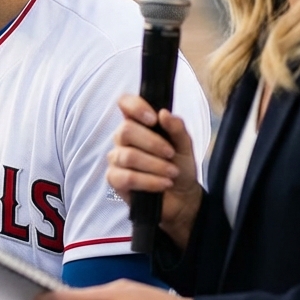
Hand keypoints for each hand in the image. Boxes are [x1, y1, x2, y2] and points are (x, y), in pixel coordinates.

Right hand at [108, 95, 201, 249]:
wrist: (182, 196)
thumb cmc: (180, 166)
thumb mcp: (185, 145)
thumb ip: (176, 128)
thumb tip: (163, 113)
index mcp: (138, 123)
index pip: (125, 103)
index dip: (135, 106)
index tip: (153, 119)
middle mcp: (123, 138)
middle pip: (125, 130)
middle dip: (153, 143)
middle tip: (171, 154)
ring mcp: (116, 159)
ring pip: (128, 156)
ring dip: (155, 165)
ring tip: (172, 173)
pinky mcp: (114, 179)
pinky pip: (127, 177)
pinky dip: (149, 181)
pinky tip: (163, 184)